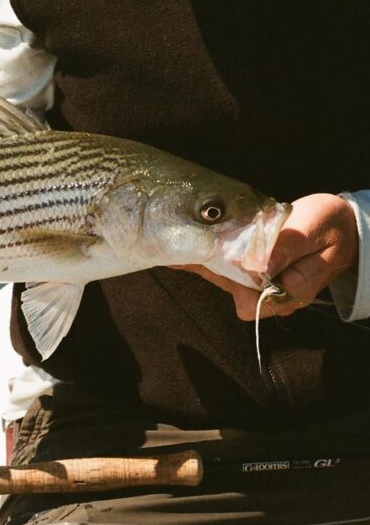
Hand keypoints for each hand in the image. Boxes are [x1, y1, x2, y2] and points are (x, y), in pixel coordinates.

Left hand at [176, 193, 358, 319]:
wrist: (344, 225)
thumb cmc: (331, 226)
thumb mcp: (311, 231)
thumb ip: (286, 248)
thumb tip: (256, 265)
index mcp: (292, 290)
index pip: (250, 299)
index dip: (227, 279)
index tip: (207, 257)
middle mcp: (275, 294)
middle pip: (232, 288)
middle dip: (208, 269)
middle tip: (182, 248)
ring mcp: (265, 283)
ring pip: (227, 278)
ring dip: (206, 261)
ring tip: (179, 244)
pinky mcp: (258, 270)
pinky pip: (230, 268)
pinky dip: (213, 256)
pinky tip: (193, 244)